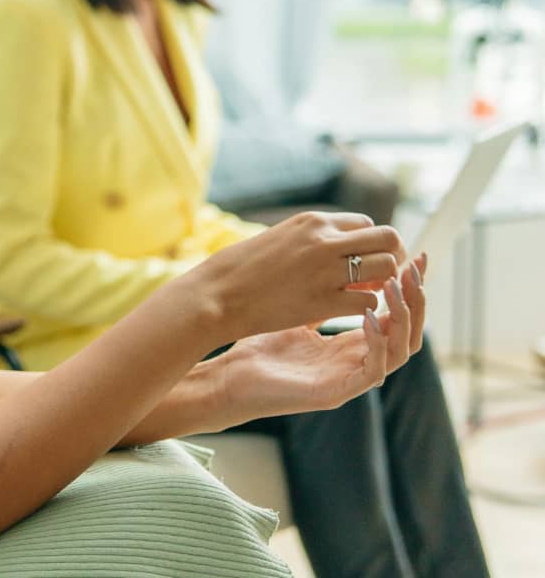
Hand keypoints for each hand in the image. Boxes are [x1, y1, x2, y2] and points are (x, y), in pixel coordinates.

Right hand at [186, 210, 406, 343]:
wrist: (219, 293)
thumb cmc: (245, 267)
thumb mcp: (283, 238)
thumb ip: (315, 239)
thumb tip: (346, 248)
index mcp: (313, 221)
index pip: (368, 223)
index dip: (371, 245)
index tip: (364, 262)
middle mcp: (325, 240)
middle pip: (389, 239)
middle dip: (392, 259)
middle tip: (379, 278)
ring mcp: (326, 270)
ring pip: (386, 268)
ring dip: (383, 284)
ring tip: (365, 293)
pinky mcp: (323, 302)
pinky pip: (368, 301)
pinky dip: (366, 309)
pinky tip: (350, 312)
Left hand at [196, 250, 426, 429]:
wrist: (233, 377)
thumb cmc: (261, 343)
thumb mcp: (298, 311)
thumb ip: (323, 295)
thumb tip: (338, 259)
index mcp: (352, 342)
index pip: (395, 315)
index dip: (410, 288)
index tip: (416, 258)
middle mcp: (358, 359)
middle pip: (407, 331)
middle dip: (416, 298)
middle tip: (416, 267)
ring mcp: (349, 376)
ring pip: (400, 351)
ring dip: (403, 315)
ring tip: (394, 283)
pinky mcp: (336, 391)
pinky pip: (373, 369)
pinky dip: (377, 342)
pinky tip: (370, 316)